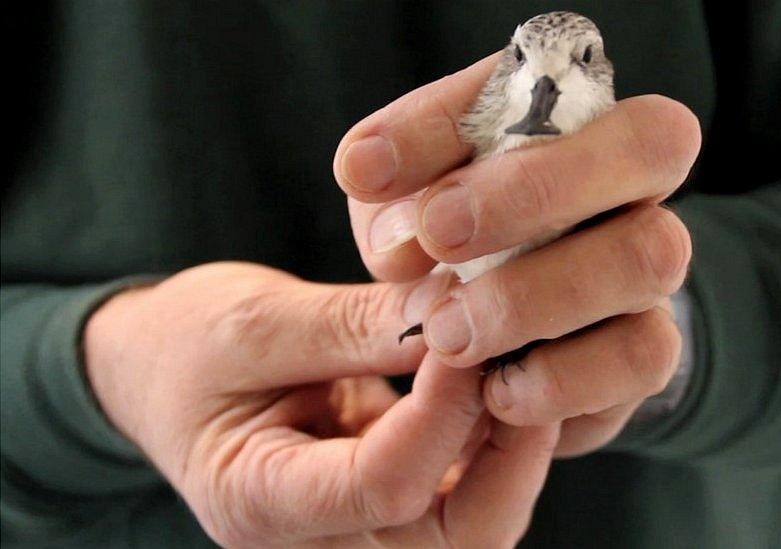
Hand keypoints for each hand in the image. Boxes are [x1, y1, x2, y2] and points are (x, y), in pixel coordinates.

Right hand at [84, 262, 557, 546]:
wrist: (165, 371)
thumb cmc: (189, 346)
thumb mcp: (254, 321)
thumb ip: (355, 325)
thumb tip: (456, 312)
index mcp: (259, 502)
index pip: (382, 486)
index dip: (442, 410)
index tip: (466, 330)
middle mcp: (319, 542)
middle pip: (456, 538)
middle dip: (510, 451)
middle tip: (527, 358)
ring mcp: (360, 533)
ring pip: (476, 523)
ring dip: (514, 446)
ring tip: (520, 359)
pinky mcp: (392, 505)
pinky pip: (466, 492)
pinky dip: (495, 439)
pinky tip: (500, 376)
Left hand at [336, 55, 699, 456]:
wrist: (499, 338)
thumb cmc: (450, 243)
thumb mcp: (403, 201)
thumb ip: (387, 183)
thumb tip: (369, 173)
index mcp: (571, 122)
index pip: (553, 78)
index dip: (457, 119)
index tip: (371, 173)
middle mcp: (632, 185)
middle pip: (652, 144)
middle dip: (533, 189)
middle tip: (439, 236)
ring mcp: (651, 267)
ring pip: (646, 257)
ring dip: (534, 297)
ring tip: (449, 334)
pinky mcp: (650, 351)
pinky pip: (641, 356)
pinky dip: (561, 379)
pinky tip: (497, 391)